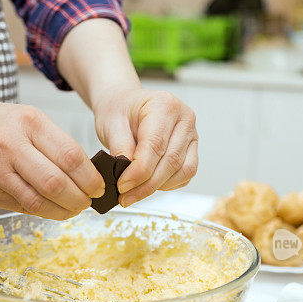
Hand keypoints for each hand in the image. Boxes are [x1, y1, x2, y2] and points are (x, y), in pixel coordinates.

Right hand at [0, 98, 104, 219]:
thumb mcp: (31, 119)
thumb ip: (57, 144)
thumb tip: (87, 176)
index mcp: (28, 123)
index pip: (69, 156)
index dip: (90, 177)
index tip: (99, 186)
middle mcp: (10, 147)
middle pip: (55, 183)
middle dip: (79, 198)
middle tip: (89, 201)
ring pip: (38, 201)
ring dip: (63, 210)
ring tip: (74, 208)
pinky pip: (22, 207)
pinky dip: (43, 211)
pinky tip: (53, 208)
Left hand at [92, 87, 197, 206]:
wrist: (125, 104)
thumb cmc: (120, 110)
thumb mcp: (111, 125)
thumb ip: (120, 150)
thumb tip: (126, 177)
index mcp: (165, 106)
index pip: (156, 145)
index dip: (139, 171)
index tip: (122, 186)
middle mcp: (184, 119)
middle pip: (171, 161)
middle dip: (147, 185)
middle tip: (125, 197)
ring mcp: (191, 135)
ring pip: (183, 171)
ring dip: (158, 187)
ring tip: (134, 192)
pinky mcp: (191, 150)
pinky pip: (185, 175)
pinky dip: (167, 185)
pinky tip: (148, 185)